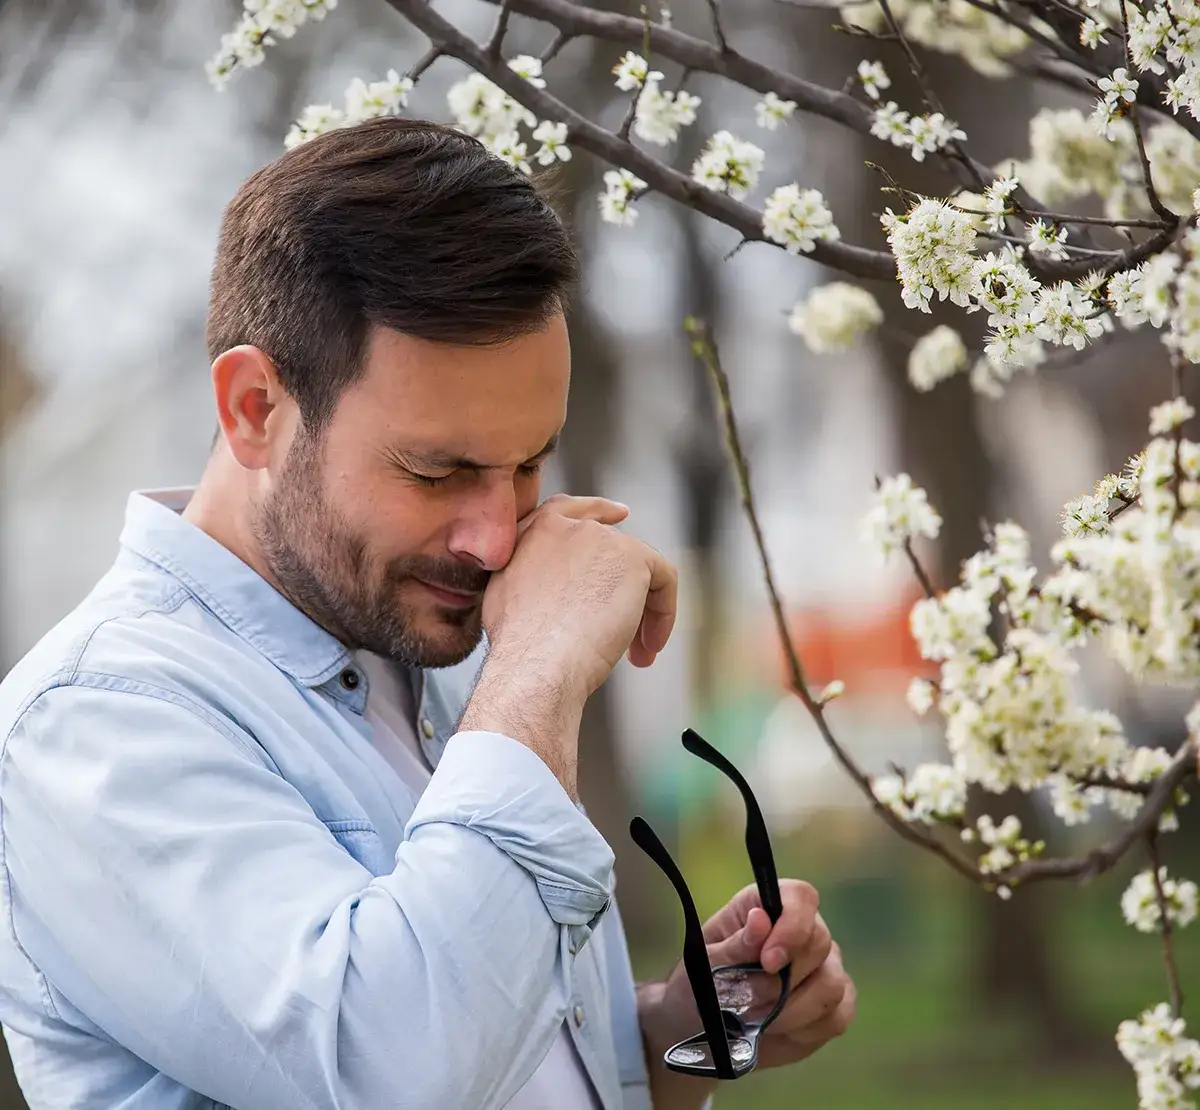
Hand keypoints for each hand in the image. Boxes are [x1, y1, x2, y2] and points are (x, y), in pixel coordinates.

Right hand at [460, 494, 677, 795]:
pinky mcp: (632, 557)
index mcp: (533, 532)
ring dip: (641, 614)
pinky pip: (663, 581)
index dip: (599, 512)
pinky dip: (663, 615)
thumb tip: (560, 594)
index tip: (621, 515)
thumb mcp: (509, 599)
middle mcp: (567, 525)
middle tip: (628, 639)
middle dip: (622, 593)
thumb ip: (534, 579)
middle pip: (613, 549)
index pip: (570, 510)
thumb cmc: (518, 649)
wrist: (533, 663)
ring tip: (637, 656)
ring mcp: (601, 537)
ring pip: (639, 573)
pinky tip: (649, 649)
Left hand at [639, 880, 854, 1108]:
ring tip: (759, 1020)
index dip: (793, 925)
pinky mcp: (835, 1004)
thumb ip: (735, 945)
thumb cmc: (701, 985)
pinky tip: (780, 1030)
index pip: (801, 897)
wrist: (703, 1031)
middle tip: (751, 1001)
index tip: (768, 961)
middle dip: (785, 980)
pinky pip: (838, 1015)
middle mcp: (803, 931)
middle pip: (820, 941)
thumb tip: (760, 919)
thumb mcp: (705, 965)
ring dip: (793, 1010)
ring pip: (832, 983)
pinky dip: (807, 1029)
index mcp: (768, 907)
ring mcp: (824, 967)